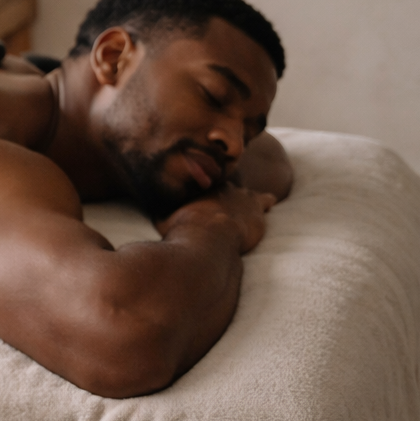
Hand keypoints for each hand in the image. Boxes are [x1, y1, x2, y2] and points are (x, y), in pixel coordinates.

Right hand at [157, 183, 274, 252]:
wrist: (209, 235)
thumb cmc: (183, 228)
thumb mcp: (162, 219)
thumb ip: (159, 213)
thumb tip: (147, 210)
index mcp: (199, 189)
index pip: (204, 185)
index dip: (204, 190)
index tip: (204, 196)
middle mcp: (220, 187)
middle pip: (226, 187)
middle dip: (226, 192)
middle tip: (225, 198)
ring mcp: (240, 196)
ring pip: (246, 192)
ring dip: (247, 196)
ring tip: (249, 198)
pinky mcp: (256, 207)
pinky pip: (265, 200)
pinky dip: (267, 201)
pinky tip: (271, 201)